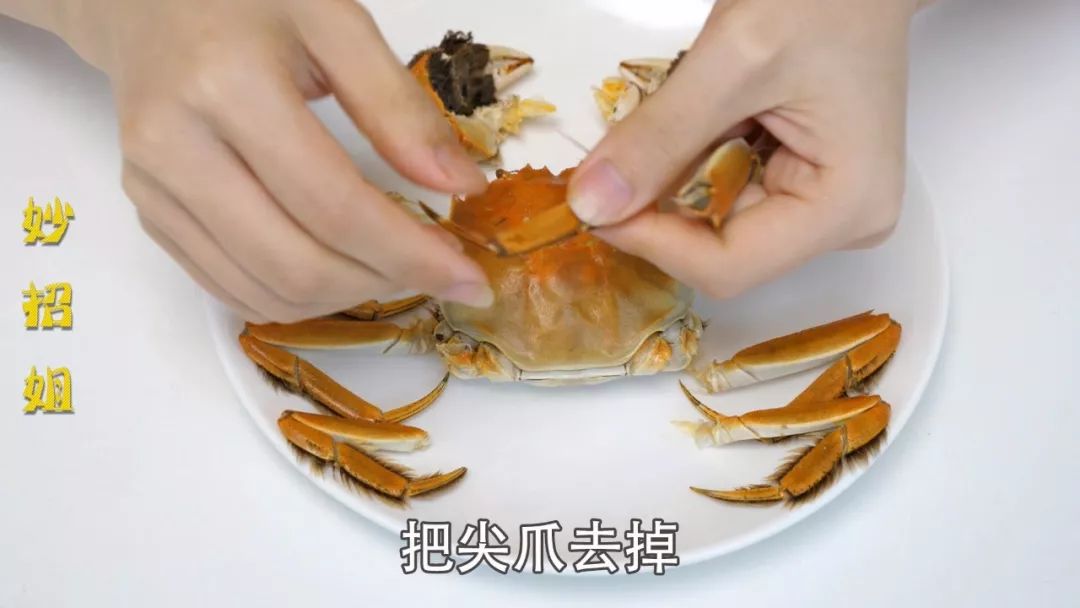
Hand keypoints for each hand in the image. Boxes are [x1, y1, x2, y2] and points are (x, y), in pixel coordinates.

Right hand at [35, 0, 494, 321]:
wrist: (148, 2)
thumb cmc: (247, 0)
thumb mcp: (337, 24)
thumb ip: (400, 107)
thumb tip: (461, 187)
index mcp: (227, 88)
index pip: (336, 208)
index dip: (411, 255)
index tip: (467, 276)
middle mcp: (176, 149)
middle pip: (298, 265)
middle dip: (385, 282)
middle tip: (435, 270)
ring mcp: (154, 190)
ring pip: (265, 293)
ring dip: (346, 297)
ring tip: (392, 267)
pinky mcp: (150, 214)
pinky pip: (231, 290)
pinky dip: (298, 298)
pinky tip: (340, 268)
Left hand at [568, 0, 919, 298]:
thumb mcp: (733, 60)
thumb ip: (659, 135)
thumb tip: (590, 204)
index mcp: (845, 207)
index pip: (727, 265)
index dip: (650, 241)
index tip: (592, 200)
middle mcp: (838, 224)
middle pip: (716, 249)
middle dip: (657, 204)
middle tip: (618, 149)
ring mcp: (817, 207)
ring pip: (709, 222)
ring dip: (670, 177)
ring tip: (675, 110)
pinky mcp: (795, 186)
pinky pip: (719, 194)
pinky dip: (686, 163)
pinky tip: (695, 117)